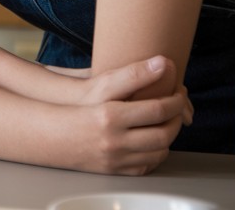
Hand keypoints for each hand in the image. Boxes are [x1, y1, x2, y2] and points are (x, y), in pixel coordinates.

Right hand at [68, 56, 188, 174]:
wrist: (55, 131)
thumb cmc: (80, 103)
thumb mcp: (103, 83)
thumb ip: (134, 73)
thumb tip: (163, 62)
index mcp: (110, 116)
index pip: (158, 110)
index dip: (176, 100)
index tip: (179, 92)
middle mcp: (113, 140)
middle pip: (163, 134)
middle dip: (176, 120)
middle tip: (178, 108)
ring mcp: (115, 159)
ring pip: (159, 153)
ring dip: (169, 138)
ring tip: (167, 122)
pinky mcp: (115, 171)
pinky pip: (147, 167)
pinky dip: (155, 154)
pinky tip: (153, 141)